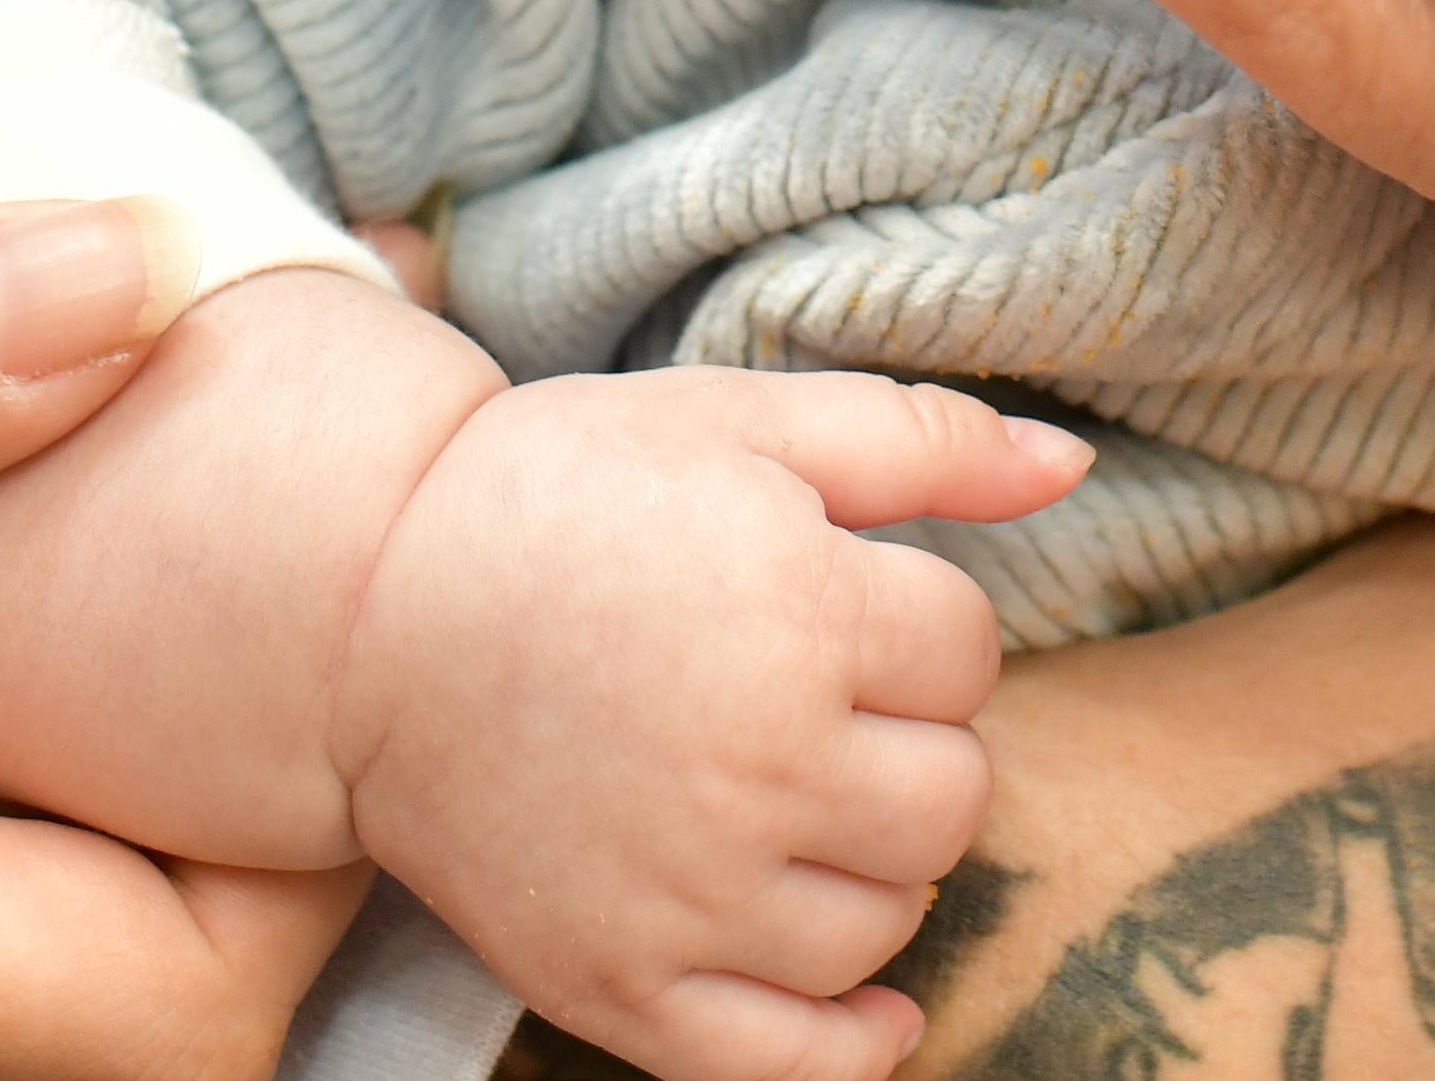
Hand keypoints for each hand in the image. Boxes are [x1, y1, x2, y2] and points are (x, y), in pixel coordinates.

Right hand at [343, 370, 1087, 1080]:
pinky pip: (788, 1063)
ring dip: (873, 867)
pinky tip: (870, 1004)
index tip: (841, 603)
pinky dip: (850, 1044)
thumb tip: (1069, 462)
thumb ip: (922, 439)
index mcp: (801, 614)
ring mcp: (688, 895)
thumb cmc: (564, 493)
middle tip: (818, 703)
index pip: (969, 654)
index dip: (917, 622)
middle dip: (909, 744)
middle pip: (950, 797)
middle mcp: (757, 767)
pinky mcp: (620, 984)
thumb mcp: (743, 418)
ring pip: (888, 922)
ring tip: (796, 803)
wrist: (365, 608)